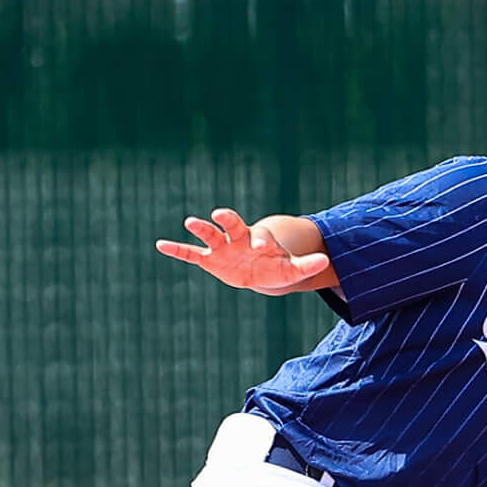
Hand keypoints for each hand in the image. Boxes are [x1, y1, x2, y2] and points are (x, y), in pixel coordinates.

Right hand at [154, 208, 330, 293]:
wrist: (261, 272)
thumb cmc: (277, 267)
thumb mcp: (293, 269)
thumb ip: (307, 265)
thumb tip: (325, 262)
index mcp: (259, 238)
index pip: (260, 237)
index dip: (261, 242)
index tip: (261, 248)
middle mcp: (238, 238)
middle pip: (233, 224)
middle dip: (228, 219)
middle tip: (220, 214)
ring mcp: (223, 247)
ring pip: (210, 235)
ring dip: (201, 228)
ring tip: (190, 221)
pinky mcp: (210, 259)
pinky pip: (191, 254)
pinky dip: (178, 250)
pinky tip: (160, 244)